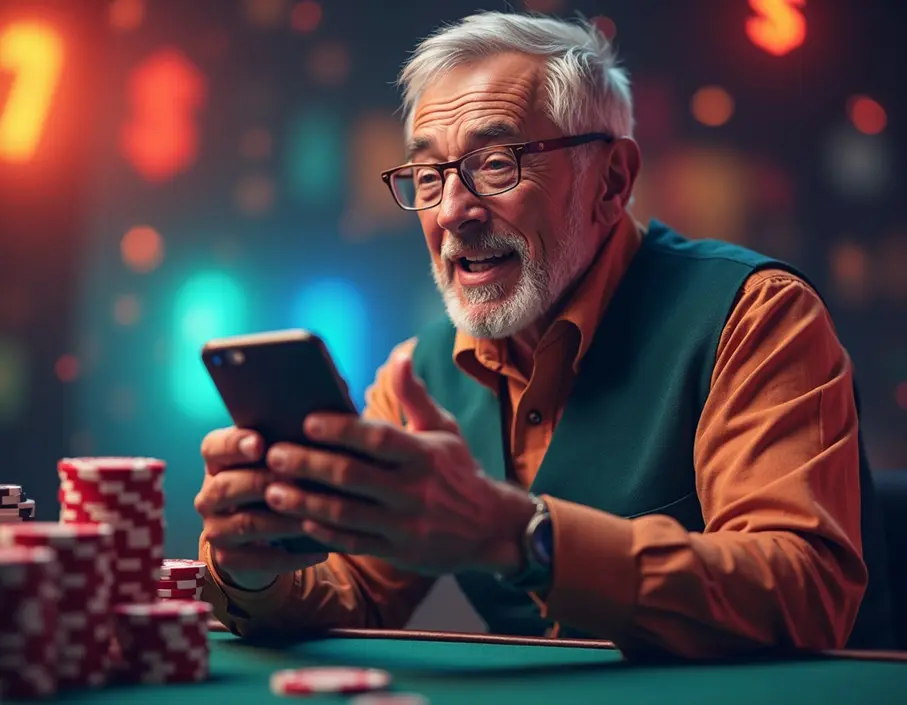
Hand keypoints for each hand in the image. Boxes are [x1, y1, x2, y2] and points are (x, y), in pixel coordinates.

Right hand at [195, 427, 327, 589]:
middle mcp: (210, 493)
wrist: (264, 534)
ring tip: (316, 517)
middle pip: (228, 486)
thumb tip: (333, 409)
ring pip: (246, 523)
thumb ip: (293, 437)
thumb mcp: (282, 457)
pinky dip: (292, 556)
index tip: (260, 444)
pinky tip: (321, 550)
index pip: (214, 447)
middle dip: (264, 483)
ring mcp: (215, 527)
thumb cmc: (281, 480)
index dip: (235, 444)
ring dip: (284, 520)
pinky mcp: (228, 558)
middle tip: (298, 481)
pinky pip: (257, 560)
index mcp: (218, 460)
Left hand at [261, 350, 536, 575]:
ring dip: (306, 502)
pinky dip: (325, 533)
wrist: (492, 528)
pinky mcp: (398, 552)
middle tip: (274, 454)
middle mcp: (414, 489)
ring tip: (274, 490)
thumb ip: (415, 396)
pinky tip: (301, 521)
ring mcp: (405, 524)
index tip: (307, 421)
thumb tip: (399, 357)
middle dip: (308, 464)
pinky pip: (354, 543)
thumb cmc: (460, 472)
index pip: (378, 438)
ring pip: (346, 513)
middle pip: (352, 475)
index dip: (341, 429)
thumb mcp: (445, 429)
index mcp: (423, 454)